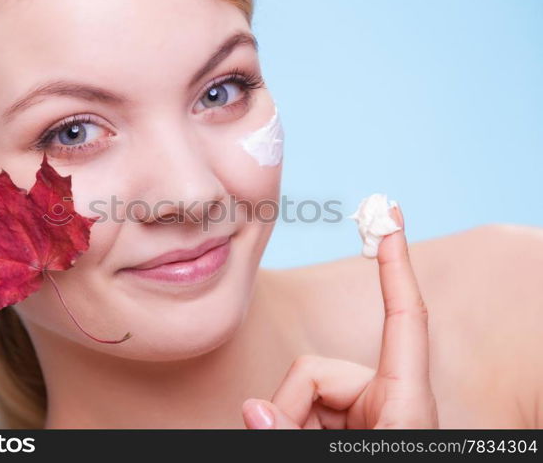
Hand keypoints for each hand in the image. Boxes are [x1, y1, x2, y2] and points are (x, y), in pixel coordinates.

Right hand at [242, 203, 438, 428]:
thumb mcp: (342, 458)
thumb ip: (293, 430)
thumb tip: (252, 408)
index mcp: (404, 398)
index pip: (404, 316)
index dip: (396, 265)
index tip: (390, 218)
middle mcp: (383, 396)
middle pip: (316, 367)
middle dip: (293, 403)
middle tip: (292, 441)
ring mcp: (363, 410)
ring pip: (303, 385)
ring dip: (289, 417)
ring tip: (300, 447)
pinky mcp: (345, 423)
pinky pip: (299, 404)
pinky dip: (289, 422)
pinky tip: (297, 441)